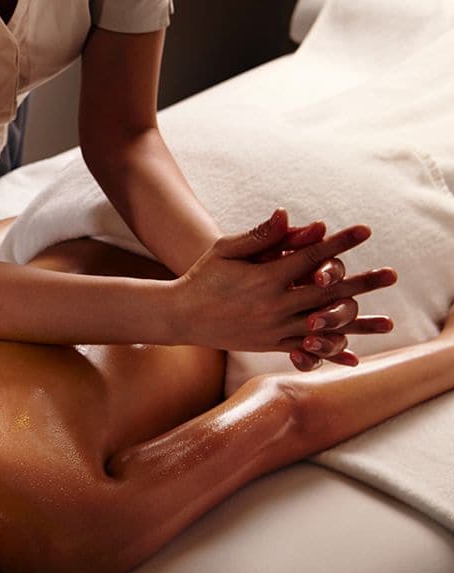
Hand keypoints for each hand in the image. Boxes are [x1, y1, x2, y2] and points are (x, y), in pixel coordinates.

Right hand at [174, 210, 396, 361]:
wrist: (180, 316)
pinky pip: (308, 349)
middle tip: (391, 275)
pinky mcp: (271, 344)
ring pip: (325, 325)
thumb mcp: (226, 249)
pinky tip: (355, 357)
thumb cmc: (203, 276)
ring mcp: (274, 329)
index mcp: (266, 278)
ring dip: (359, 324)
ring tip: (389, 323)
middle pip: (328, 292)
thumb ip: (260, 235)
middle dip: (362, 283)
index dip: (339, 242)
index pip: (312, 256)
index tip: (365, 232)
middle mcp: (275, 306)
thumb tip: (288, 215)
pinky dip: (332, 353)